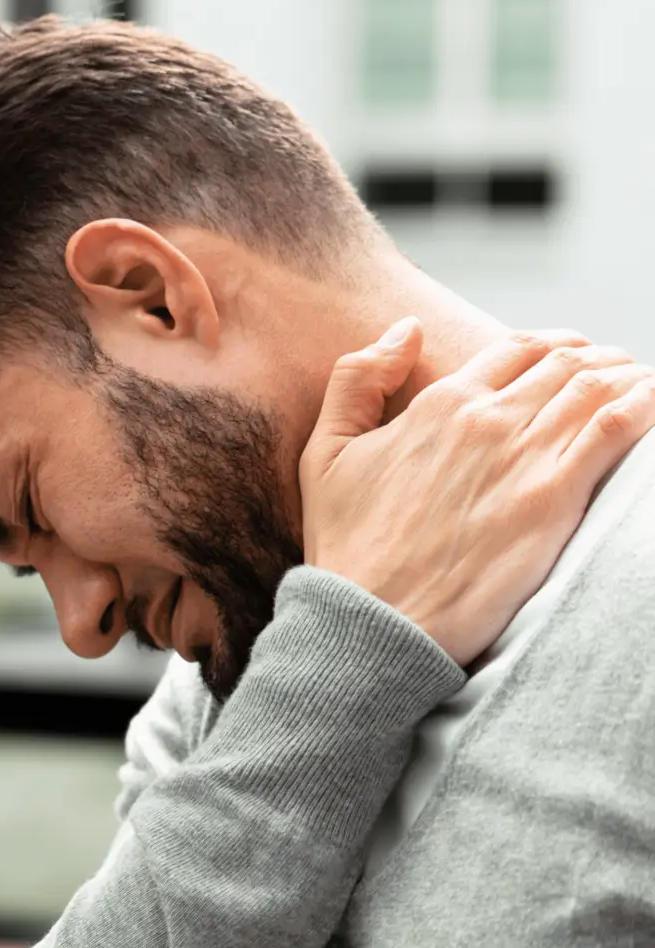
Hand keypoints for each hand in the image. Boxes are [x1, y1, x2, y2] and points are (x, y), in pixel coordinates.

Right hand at [301, 320, 654, 664]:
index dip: (553, 347)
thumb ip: (357, 379)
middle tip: (618, 375)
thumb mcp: (324, 451)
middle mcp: (485, 420)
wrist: (372, 619)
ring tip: (642, 386)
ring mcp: (521, 457)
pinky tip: (652, 403)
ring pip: (597, 387)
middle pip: (565, 363)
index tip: (572, 359)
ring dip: (628, 377)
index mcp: (439, 404)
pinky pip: (614, 431)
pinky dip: (642, 406)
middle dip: (600, 359)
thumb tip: (405, 329)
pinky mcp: (551, 501)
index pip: (517, 349)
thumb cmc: (347, 544)